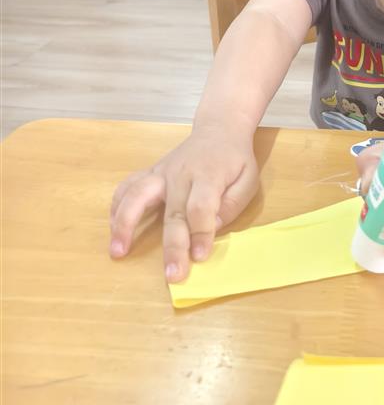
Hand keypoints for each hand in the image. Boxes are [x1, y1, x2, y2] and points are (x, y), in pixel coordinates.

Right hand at [109, 128, 258, 281]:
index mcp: (209, 175)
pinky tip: (113, 229)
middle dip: (172, 245)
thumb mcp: (248, 179)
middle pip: (173, 212)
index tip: (199, 257)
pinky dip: (116, 208)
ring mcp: (161, 172)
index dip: (201, 233)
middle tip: (172, 274)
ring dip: (125, 224)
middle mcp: (180, 174)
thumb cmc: (235, 160)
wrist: (218, 130)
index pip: (201, 207)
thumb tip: (212, 228)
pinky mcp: (150, 173)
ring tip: (118, 251)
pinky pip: (127, 187)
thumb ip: (233, 204)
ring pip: (137, 195)